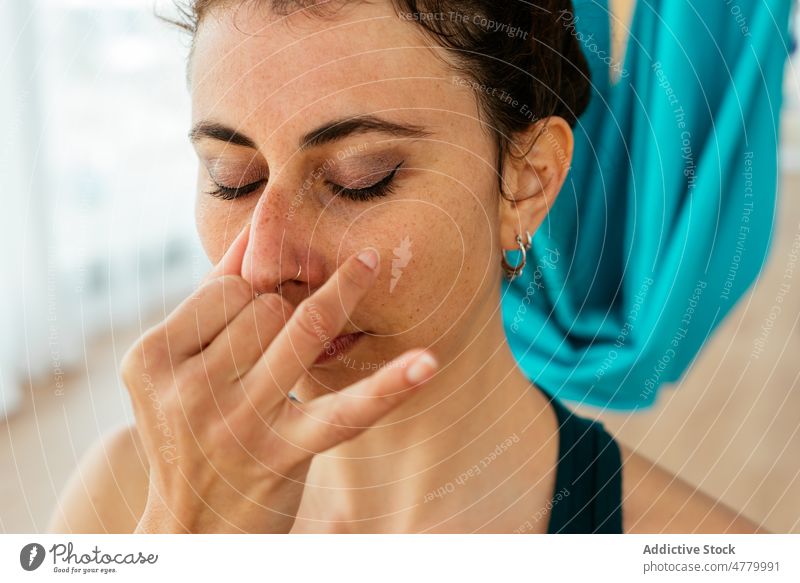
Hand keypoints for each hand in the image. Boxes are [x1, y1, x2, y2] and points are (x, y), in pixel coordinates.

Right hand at [121, 224, 438, 532]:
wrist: (192, 527)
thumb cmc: (191, 430)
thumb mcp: (177, 365)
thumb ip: (210, 295)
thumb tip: (254, 227)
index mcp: (152, 358)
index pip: (228, 288)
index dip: (257, 287)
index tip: (268, 302)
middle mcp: (190, 389)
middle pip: (267, 305)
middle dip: (289, 303)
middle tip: (292, 325)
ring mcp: (238, 422)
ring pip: (304, 328)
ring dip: (337, 297)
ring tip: (367, 265)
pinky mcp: (284, 453)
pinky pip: (346, 410)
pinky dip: (390, 385)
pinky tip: (426, 362)